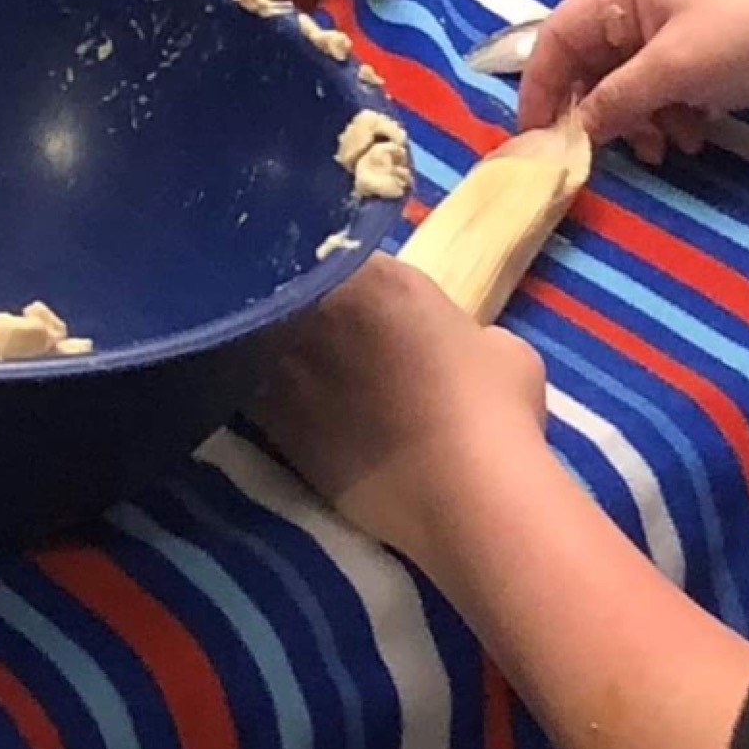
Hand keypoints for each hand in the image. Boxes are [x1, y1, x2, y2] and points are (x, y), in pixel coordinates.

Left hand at [249, 257, 558, 585]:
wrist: (466, 494)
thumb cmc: (497, 412)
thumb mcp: (500, 347)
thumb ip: (460, 331)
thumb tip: (453, 348)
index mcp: (379, 279)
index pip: (339, 253)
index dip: (343, 276)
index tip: (352, 294)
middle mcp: (322, 314)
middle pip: (289, 292)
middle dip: (297, 306)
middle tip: (319, 331)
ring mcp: (288, 370)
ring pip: (257, 341)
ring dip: (268, 349)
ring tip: (292, 369)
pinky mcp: (273, 427)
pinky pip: (247, 395)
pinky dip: (255, 396)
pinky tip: (278, 409)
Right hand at [521, 0, 748, 161]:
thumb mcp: (672, 69)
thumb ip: (614, 101)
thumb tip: (572, 133)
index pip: (556, 36)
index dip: (540, 87)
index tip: (535, 139)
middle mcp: (642, 7)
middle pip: (590, 66)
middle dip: (597, 112)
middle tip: (603, 154)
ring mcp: (674, 34)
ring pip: (626, 88)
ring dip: (637, 123)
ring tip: (665, 148)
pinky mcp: (703, 62)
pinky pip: (661, 96)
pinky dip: (666, 120)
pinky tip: (691, 138)